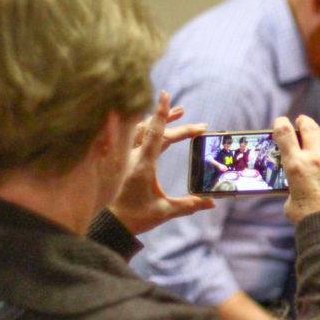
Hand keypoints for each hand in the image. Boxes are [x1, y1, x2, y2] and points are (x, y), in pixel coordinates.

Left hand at [109, 91, 214, 233]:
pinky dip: (144, 128)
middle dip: (175, 122)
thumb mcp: (164, 211)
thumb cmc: (134, 217)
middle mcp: (131, 157)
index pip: (155, 133)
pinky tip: (152, 127)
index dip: (162, 113)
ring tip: (178, 114)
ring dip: (158, 121)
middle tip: (198, 125)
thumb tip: (211, 202)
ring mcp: (123, 157)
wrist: (109, 223)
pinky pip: (131, 137)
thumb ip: (189, 204)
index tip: (165, 95)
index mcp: (143, 165)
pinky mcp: (119, 161)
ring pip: (140, 130)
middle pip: (154, 130)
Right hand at [274, 115, 319, 223]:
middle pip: (309, 126)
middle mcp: (314, 158)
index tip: (280, 122)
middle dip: (303, 122)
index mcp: (295, 165)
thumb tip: (295, 185)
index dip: (280, 123)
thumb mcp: (290, 201)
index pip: (284, 132)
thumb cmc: (308, 218)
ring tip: (318, 135)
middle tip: (301, 122)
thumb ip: (292, 186)